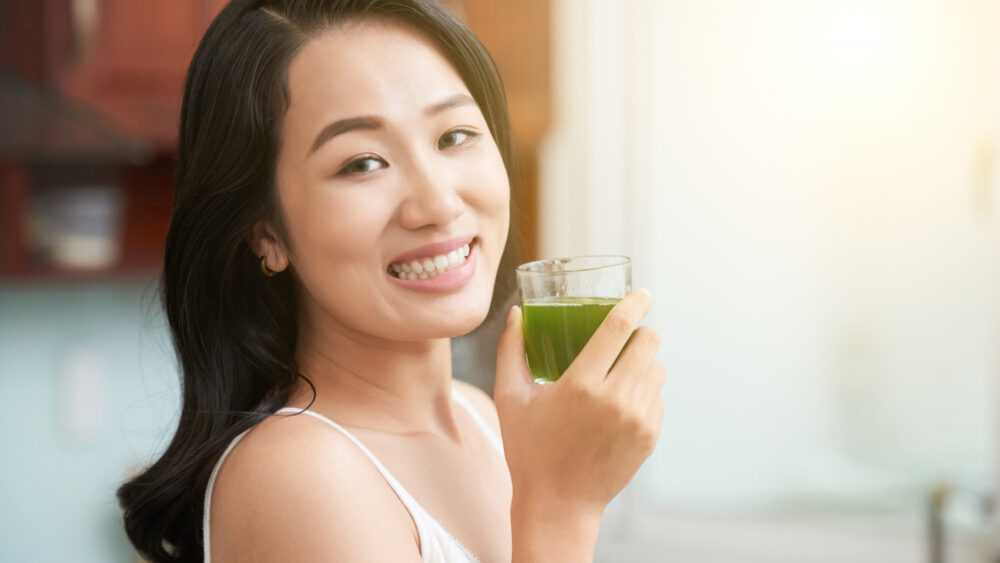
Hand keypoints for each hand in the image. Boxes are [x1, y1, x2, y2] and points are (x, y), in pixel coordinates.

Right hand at [494, 289, 665, 514]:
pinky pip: (658, 396)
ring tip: (619, 373)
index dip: (635, 303)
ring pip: (657, 368)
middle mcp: (615, 399)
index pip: (619, 328)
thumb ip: (511, 350)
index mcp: (581, 384)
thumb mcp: (510, 398)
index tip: (643, 293)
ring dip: (643, 362)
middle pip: (649, 342)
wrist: (558, 505)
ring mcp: (637, 419)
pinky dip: (644, 391)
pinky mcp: (649, 436)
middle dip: (640, 332)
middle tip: (624, 337)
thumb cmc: (529, 449)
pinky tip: (621, 402)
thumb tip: (518, 312)